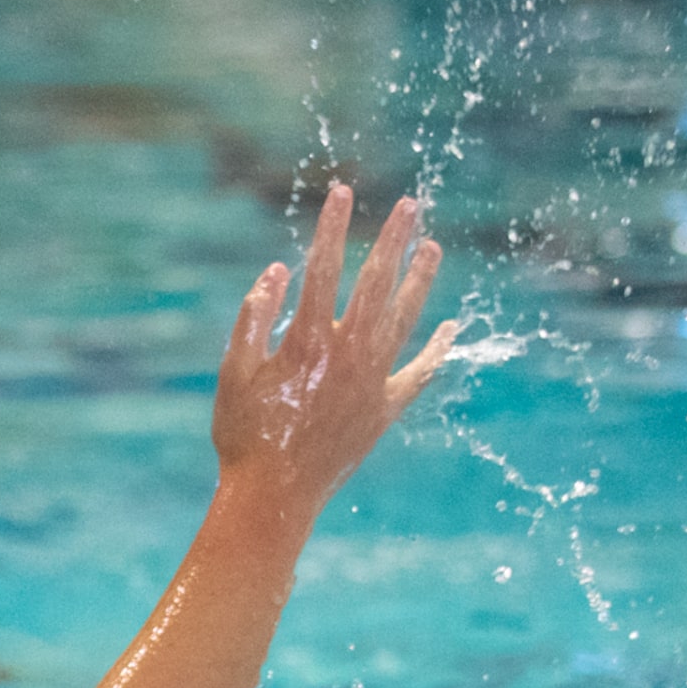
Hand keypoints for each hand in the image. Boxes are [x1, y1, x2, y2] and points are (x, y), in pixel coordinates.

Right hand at [213, 185, 458, 511]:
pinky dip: (438, 350)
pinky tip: (454, 328)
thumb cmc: (243, 435)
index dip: (333, 228)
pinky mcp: (385, 409)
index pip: (323, 269)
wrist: (273, 495)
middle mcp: (348, 354)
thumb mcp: (232, 374)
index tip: (343, 193)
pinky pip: (419, 373)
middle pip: (376, 284)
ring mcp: (372, 382)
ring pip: (404, 318)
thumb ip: (253, 319)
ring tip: (434, 247)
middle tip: (411, 206)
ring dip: (420, 280)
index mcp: (307, 342)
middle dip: (393, 240)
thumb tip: (277, 271)